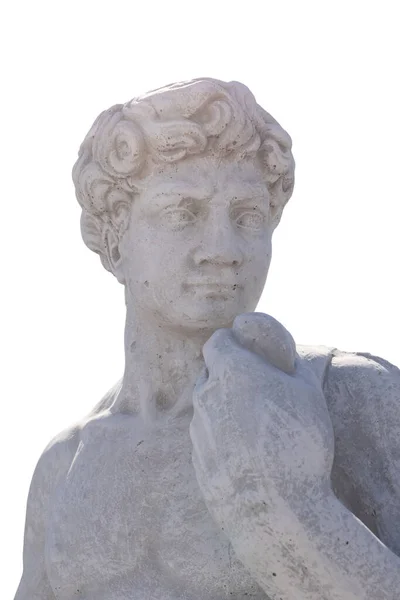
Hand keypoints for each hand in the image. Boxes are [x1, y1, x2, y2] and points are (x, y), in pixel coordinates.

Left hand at [190, 313, 333, 534]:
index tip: (245, 349)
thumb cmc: (298, 444)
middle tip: (256, 388)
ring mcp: (198, 429)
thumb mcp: (309, 393)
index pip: (217, 341)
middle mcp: (206, 395)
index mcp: (231, 371)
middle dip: (228, 375)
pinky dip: (222, 437)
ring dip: (225, 407)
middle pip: (210, 373)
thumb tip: (284, 357)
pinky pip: (208, 437)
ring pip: (207, 406)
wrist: (277, 512)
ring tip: (257, 428)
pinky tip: (247, 455)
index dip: (231, 342)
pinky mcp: (196, 460)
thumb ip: (291, 365)